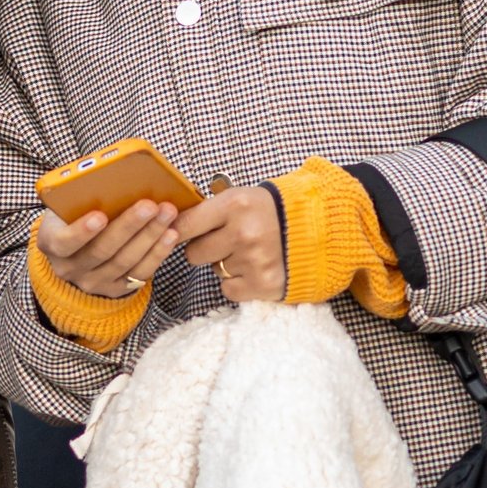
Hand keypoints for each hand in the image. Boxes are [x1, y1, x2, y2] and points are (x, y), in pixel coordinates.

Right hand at [36, 201, 178, 298]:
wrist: (75, 246)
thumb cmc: (74, 212)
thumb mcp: (68, 202)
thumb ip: (81, 194)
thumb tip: (113, 175)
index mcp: (51, 242)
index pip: (63, 241)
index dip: (81, 231)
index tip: (100, 215)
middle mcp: (69, 268)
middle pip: (102, 250)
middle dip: (129, 226)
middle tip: (150, 205)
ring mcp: (92, 282)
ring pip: (124, 262)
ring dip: (150, 236)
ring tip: (167, 213)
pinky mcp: (115, 289)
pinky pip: (139, 273)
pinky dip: (158, 253)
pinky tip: (171, 234)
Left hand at [176, 186, 285, 302]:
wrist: (317, 228)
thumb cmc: (270, 211)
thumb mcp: (241, 197)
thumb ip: (208, 210)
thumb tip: (169, 223)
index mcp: (235, 205)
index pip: (185, 224)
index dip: (175, 231)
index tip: (173, 234)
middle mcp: (243, 233)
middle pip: (194, 253)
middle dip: (204, 249)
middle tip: (224, 241)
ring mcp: (253, 261)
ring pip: (214, 271)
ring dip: (226, 264)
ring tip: (249, 251)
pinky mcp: (263, 283)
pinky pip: (228, 289)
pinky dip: (237, 283)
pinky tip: (253, 268)